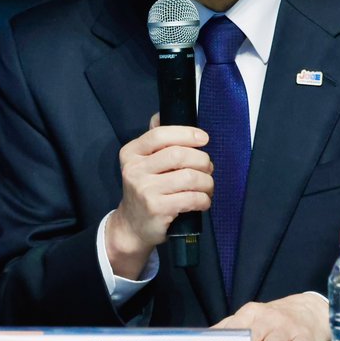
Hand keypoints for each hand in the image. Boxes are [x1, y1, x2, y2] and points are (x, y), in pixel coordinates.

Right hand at [106, 114, 212, 278]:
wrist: (131, 227)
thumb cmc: (144, 190)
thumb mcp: (141, 163)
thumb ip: (154, 141)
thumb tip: (162, 113)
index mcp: (131, 153)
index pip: (159, 135)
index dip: (186, 134)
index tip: (204, 138)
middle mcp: (134, 170)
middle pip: (179, 155)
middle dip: (202, 160)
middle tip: (208, 168)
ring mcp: (145, 190)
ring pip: (189, 177)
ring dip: (207, 182)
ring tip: (208, 186)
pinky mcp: (157, 209)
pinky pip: (191, 198)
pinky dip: (204, 199)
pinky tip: (203, 201)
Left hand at [212, 293, 329, 340]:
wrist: (309, 310)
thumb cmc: (273, 319)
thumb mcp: (252, 316)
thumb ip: (231, 326)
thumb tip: (205, 338)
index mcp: (252, 313)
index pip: (236, 325)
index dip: (226, 339)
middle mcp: (269, 318)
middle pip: (255, 331)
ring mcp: (287, 327)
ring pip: (275, 339)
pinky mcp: (304, 337)